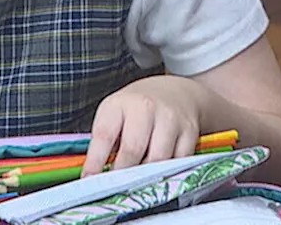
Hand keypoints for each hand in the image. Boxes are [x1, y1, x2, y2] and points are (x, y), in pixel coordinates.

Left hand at [82, 75, 203, 175]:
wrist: (174, 92)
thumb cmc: (137, 109)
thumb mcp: (115, 114)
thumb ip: (106, 141)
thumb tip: (96, 175)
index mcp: (120, 104)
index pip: (104, 135)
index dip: (95, 162)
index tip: (90, 180)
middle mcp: (146, 107)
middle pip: (133, 149)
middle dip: (122, 173)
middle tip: (115, 187)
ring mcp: (170, 118)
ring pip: (158, 159)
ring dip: (146, 176)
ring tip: (137, 182)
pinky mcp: (190, 131)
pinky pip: (178, 161)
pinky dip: (168, 172)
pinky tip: (159, 173)